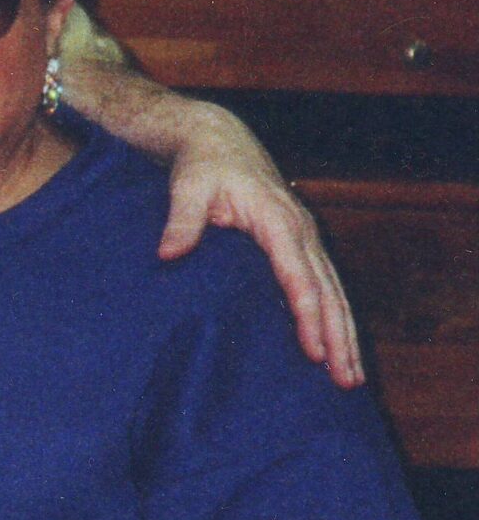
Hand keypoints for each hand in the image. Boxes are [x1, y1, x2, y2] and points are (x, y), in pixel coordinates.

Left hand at [157, 120, 361, 386]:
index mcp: (277, 220)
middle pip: (327, 291)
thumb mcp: (187, 186)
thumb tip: (168, 253)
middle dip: (338, 337)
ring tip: (352, 378)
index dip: (308, 315)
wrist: (216, 137)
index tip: (315, 350)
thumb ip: (181, 220)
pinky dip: (336, 317)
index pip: (298, 275)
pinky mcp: (300, 243)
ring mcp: (305, 237)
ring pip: (334, 291)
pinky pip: (324, 285)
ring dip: (345, 334)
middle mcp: (301, 230)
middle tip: (345, 381)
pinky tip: (338, 347)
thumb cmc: (201, 164)